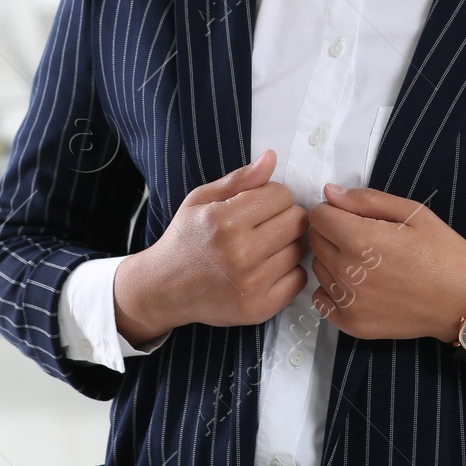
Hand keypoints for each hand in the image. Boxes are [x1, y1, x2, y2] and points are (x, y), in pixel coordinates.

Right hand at [114, 149, 309, 344]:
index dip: (272, 196)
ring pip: (300, 248)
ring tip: (264, 246)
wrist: (164, 289)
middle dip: (284, 217)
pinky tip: (268, 267)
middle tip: (264, 225)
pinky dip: (289, 271)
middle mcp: (241, 253)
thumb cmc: (184, 240)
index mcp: (226, 221)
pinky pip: (299, 278)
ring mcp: (252, 284)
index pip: (282, 195)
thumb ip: (239, 179)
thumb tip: (272, 157)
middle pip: (297, 221)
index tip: (258, 205)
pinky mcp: (260, 308)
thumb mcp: (201, 199)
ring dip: (287, 244)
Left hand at [306, 183, 465, 343]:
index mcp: (361, 239)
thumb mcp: (413, 213)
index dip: (334, 211)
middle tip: (365, 239)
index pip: (317, 216)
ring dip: (333, 261)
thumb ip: (367, 200)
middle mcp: (349, 271)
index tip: (352, 217)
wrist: (465, 303)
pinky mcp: (353, 324)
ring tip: (367, 263)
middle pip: (315, 241)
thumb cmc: (443, 253)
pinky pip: (322, 300)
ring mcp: (349, 302)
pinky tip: (359, 286)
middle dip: (333, 233)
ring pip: (318, 269)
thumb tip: (330, 193)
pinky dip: (334, 290)